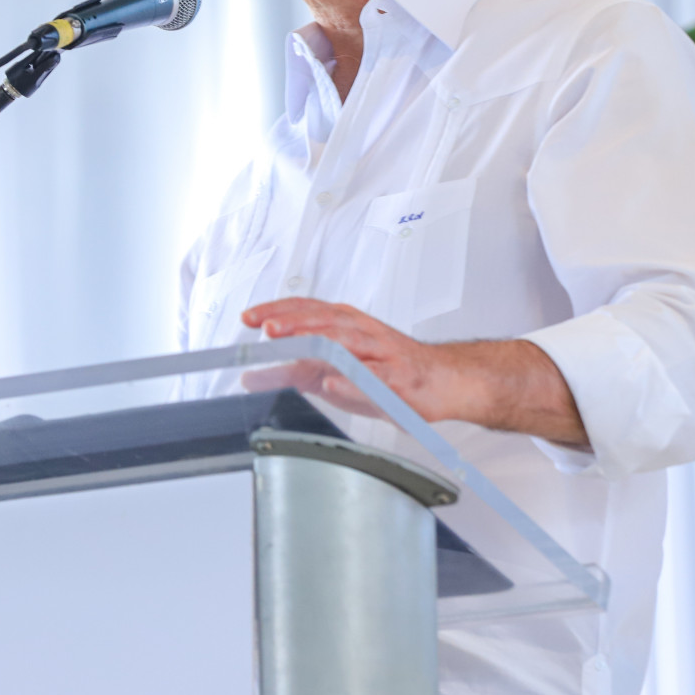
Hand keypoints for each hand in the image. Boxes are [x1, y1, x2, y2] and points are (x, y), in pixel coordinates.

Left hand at [239, 298, 467, 421]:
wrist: (445, 381)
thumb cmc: (390, 371)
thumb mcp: (335, 370)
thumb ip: (296, 370)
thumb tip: (254, 375)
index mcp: (345, 324)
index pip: (305, 310)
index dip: (276, 311)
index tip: (249, 317)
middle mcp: (362, 332)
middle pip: (323, 320)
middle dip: (293, 321)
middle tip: (265, 326)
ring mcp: (381, 354)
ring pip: (347, 341)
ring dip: (317, 341)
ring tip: (291, 344)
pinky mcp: (398, 379)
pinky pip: (374, 380)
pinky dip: (352, 383)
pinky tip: (333, 385)